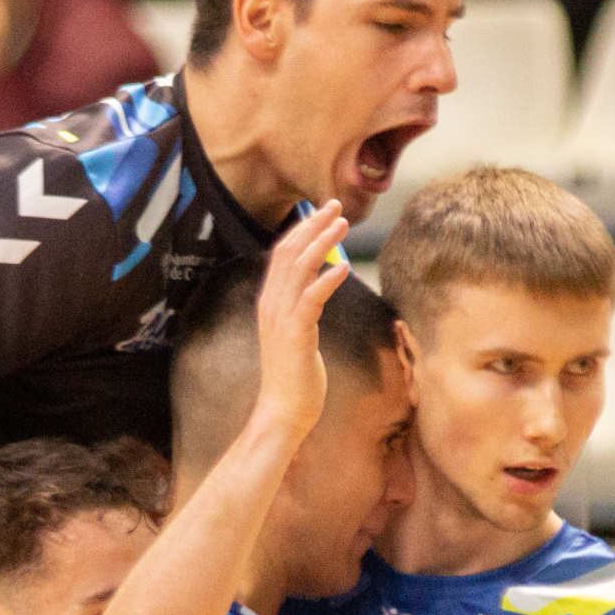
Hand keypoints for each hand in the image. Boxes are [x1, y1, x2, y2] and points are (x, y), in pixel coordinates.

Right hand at [247, 201, 349, 442]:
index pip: (282, 254)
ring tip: (343, 224)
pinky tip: (344, 266)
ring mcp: (282, 318)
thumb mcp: (296, 334)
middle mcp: (272, 304)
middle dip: (313, 225)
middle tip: (336, 204)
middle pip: (289, 252)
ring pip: (300, 269)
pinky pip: (311, 299)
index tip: (322, 212)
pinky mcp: (296, 334)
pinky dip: (327, 280)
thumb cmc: (294, 376)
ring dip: (323, 242)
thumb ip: (301, 309)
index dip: (302, 229)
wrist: (283, 410)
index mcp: (270, 302)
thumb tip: (315, 289)